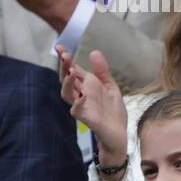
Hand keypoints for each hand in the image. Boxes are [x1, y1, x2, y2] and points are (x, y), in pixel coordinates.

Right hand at [62, 48, 127, 164]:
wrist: (119, 133)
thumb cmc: (113, 112)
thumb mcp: (110, 87)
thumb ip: (102, 72)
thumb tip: (94, 52)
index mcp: (87, 86)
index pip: (73, 70)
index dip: (66, 59)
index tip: (60, 47)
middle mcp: (81, 95)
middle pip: (66, 80)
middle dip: (64, 67)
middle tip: (64, 55)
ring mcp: (82, 106)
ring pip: (66, 94)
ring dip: (68, 83)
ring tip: (72, 72)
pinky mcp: (86, 118)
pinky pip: (76, 110)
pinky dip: (78, 102)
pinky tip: (82, 95)